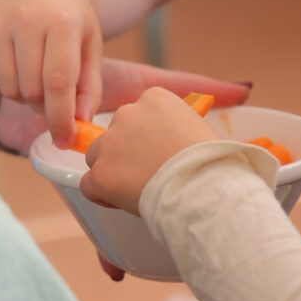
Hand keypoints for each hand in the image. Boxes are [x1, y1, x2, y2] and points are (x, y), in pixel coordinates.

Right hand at [0, 0, 252, 153]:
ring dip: (22, 94)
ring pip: (7, 86)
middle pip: (32, 91)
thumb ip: (150, 84)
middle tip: (55, 98)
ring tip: (37, 79)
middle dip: (43, 105)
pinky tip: (14, 67)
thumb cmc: (80, 26)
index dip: (62, 118)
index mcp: (66, 24)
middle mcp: (29, 18)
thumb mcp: (108, 52)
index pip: (60, 84)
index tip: (67, 139)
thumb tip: (238, 94)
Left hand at [80, 87, 216, 215]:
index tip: (159, 153)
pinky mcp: (100, 173)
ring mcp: (110, 143)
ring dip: (113, 172)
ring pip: (98, 158)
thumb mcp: (198, 128)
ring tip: (140, 189)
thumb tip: (170, 137)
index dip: (145, 138)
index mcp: (154, 98)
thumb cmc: (212, 163)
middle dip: (126, 153)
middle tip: (151, 173)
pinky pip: (89, 185)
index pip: (137, 115)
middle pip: (115, 134)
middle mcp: (127, 113)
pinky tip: (126, 201)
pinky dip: (103, 196)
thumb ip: (174, 126)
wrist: (205, 190)